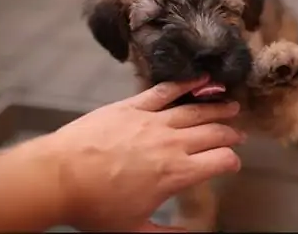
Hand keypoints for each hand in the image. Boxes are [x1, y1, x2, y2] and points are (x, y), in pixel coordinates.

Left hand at [42, 76, 243, 230]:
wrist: (59, 177)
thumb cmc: (95, 206)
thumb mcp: (134, 230)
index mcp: (176, 173)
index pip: (219, 161)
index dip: (231, 161)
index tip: (232, 163)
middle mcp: (171, 143)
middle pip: (212, 133)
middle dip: (230, 133)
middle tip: (238, 133)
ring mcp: (152, 121)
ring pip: (195, 110)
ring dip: (217, 108)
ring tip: (231, 105)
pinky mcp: (133, 106)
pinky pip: (164, 91)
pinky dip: (185, 84)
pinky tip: (200, 79)